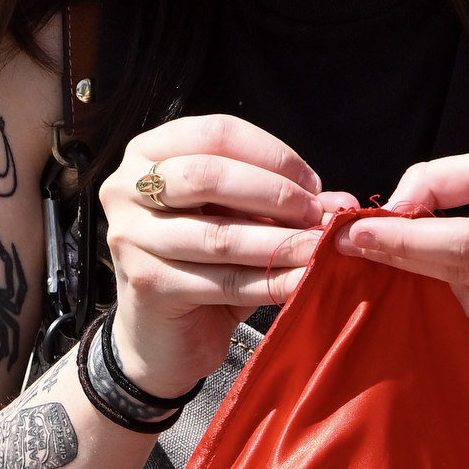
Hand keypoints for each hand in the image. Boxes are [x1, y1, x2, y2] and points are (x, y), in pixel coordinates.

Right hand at [102, 113, 349, 397]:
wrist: (161, 335)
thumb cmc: (201, 263)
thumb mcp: (238, 220)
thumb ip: (279, 202)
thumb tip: (341, 200)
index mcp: (147, 153)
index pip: (217, 133)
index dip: (273, 155)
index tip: (313, 184)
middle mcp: (126, 188)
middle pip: (211, 175)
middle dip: (276, 194)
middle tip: (317, 216)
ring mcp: (130, 236)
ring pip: (219, 234)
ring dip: (279, 242)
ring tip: (319, 248)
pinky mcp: (146, 283)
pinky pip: (222, 280)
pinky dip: (270, 281)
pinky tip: (303, 281)